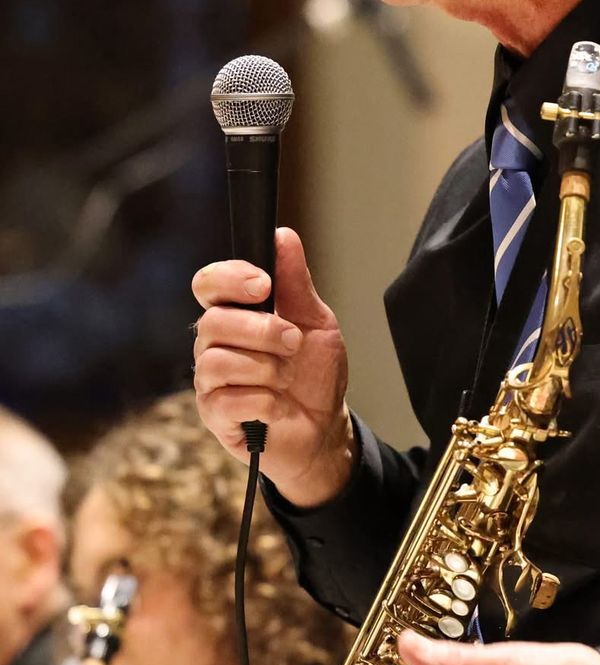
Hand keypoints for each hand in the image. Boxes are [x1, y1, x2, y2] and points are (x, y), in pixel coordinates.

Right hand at [192, 227, 354, 504]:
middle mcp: (214, 345)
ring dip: (265, 368)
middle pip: (212, 322)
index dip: (230, 279)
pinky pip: (227, 399)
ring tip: (286, 378)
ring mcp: (210, 381)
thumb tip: (283, 236)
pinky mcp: (215, 416)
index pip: (208, 284)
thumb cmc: (315, 374)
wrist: (325, 428)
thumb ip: (296, 282)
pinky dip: (264, 400)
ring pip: (217, 361)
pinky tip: (278, 405)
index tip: (264, 285)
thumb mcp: (317, 322)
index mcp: (235, 315)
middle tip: (293, 342)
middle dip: (262, 330)